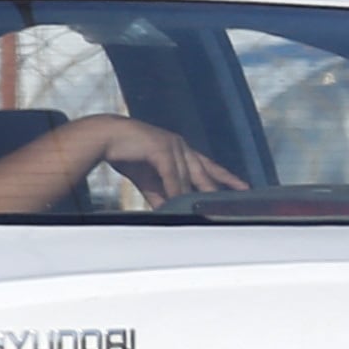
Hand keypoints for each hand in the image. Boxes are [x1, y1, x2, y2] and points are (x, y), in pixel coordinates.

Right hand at [76, 117, 245, 202]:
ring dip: (194, 194)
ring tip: (203, 210)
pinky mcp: (160, 148)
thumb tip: (172, 211)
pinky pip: (172, 173)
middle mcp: (181, 146)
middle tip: (238, 198)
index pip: (210, 166)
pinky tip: (179, 201)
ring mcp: (172, 145)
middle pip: (205, 170)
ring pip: (188, 175)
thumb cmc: (127, 154)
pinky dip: (175, 189)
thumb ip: (162, 195)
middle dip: (220, 186)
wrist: (105, 137)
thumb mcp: (149, 180)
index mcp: (181, 150)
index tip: (243, 188)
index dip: (227, 178)